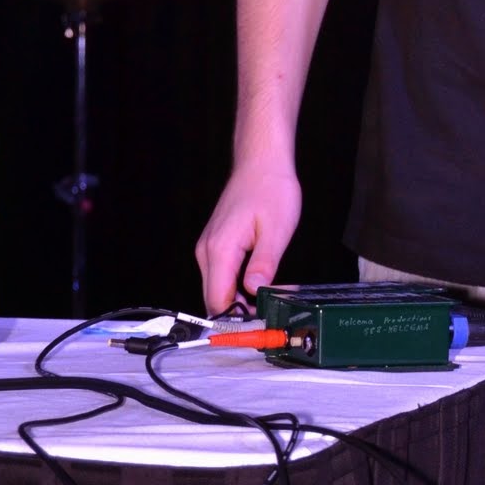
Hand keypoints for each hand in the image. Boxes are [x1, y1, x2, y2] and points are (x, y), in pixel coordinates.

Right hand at [194, 158, 301, 313]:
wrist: (261, 162)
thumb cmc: (271, 189)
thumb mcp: (277, 230)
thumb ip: (264, 264)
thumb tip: (254, 292)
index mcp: (220, 249)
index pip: (218, 300)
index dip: (237, 318)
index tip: (261, 322)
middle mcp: (207, 251)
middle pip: (215, 298)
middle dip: (241, 311)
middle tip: (273, 310)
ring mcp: (209, 247)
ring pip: (218, 287)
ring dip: (241, 298)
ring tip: (273, 293)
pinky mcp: (216, 244)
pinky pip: (221, 274)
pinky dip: (238, 284)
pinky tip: (260, 280)